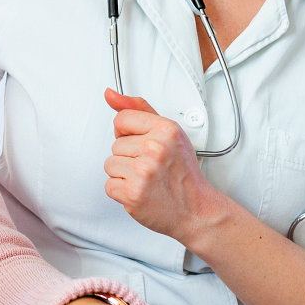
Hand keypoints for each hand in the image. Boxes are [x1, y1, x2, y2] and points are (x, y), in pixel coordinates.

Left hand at [103, 89, 226, 246]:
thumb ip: (138, 110)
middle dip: (129, 156)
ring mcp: (143, 172)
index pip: (121, 119)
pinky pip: (109, 186)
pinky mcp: (133, 194)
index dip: (128, 133)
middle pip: (115, 145)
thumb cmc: (182, 172)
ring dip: (124, 174)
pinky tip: (141, 191)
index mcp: (165, 130)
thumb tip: (109, 94)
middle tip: (151, 167)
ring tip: (146, 179)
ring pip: (110, 164)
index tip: (142, 144)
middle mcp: (155, 149)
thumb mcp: (168, 133)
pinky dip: (121, 192)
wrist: (195, 209)